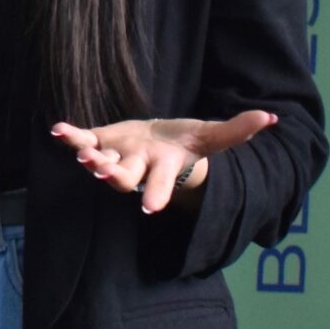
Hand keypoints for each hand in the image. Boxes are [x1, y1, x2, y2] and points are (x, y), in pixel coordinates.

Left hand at [49, 111, 278, 213]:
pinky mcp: (101, 140)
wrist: (159, 144)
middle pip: (125, 176)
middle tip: (101, 173)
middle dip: (113, 175)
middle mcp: (138, 166)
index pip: (160, 185)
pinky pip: (83, 139)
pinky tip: (58, 130)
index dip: (155, 195)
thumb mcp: (210, 138)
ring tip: (81, 155)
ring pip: (102, 160)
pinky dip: (71, 136)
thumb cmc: (186, 144)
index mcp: (163, 168)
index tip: (148, 209)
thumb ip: (236, 131)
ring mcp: (117, 154)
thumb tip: (271, 119)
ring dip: (89, 157)